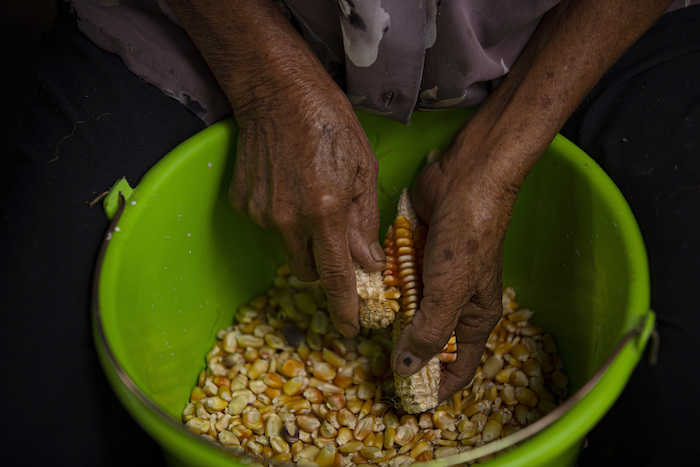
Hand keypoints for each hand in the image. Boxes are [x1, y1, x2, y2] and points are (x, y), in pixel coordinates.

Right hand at [229, 80, 384, 337]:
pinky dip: (283, 215)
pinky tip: (290, 183)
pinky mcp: (241, 201)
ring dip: (304, 237)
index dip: (343, 307)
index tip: (348, 329)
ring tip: (313, 196)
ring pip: (287, 246)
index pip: (336, 276)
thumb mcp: (364, 168)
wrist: (276, 89)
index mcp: (325, 211)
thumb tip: (367, 262)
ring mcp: (259, 211)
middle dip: (324, 268)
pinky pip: (268, 223)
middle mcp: (288, 218)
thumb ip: (364, 222)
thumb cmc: (329, 121)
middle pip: (307, 270)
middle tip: (337, 244)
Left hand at [390, 140, 516, 399]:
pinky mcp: (416, 257)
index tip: (407, 402)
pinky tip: (367, 291)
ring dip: (390, 318)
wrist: (465, 180)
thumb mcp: (450, 292)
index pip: (457, 367)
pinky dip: (384, 287)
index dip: (436, 387)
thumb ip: (428, 333)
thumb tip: (405, 370)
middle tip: (374, 365)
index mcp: (474, 317)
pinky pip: (397, 281)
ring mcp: (434, 279)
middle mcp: (455, 302)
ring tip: (364, 329)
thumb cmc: (467, 239)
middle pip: (428, 341)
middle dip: (405, 353)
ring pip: (408, 311)